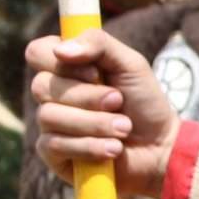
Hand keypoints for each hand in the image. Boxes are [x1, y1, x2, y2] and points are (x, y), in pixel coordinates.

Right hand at [26, 29, 180, 197]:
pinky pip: (54, 145)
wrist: (161, 147)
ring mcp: (49, 125)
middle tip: (119, 101)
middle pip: (41, 86)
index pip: (37, 53)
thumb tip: (61, 49)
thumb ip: (99, 43)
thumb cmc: (144, 102)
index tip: (96, 73)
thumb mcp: (131, 64)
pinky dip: (90, 146)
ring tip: (124, 129)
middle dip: (88, 96)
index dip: (61, 63)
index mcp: (65, 68)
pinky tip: (113, 150)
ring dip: (95, 123)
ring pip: (49, 116)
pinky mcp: (52, 155)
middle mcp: (51, 94)